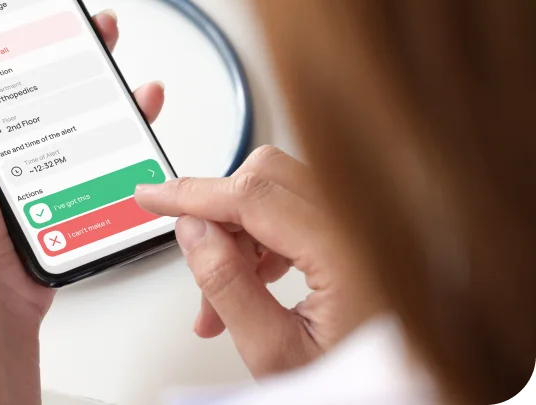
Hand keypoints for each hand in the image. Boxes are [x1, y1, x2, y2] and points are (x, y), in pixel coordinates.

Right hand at [133, 145, 378, 376]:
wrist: (407, 396)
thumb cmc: (358, 384)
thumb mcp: (275, 352)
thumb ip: (228, 286)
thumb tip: (193, 231)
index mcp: (350, 252)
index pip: (253, 195)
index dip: (192, 194)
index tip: (153, 196)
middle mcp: (367, 225)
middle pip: (268, 176)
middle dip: (219, 212)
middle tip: (196, 258)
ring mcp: (371, 224)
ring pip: (279, 191)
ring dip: (239, 230)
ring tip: (224, 293)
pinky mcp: (367, 231)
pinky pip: (300, 209)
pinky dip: (266, 237)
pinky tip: (256, 281)